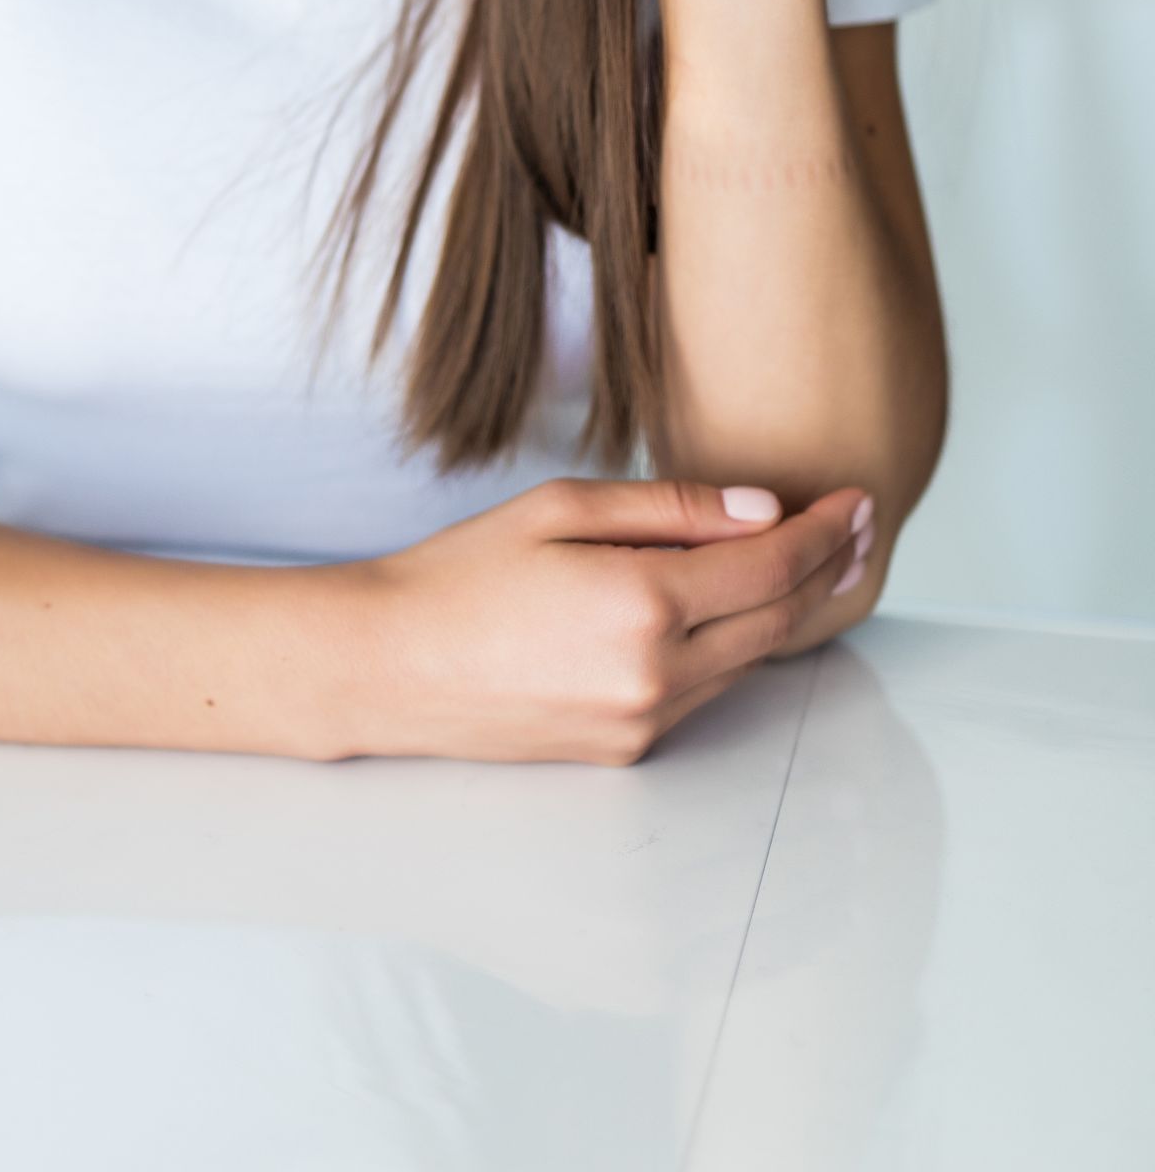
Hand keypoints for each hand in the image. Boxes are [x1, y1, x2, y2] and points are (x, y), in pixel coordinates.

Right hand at [346, 475, 872, 763]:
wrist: (390, 667)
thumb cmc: (461, 575)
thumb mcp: (559, 508)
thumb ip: (669, 508)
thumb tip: (762, 510)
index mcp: (640, 602)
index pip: (771, 566)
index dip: (825, 531)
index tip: (856, 499)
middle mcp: (655, 675)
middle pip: (778, 620)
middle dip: (828, 569)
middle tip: (859, 528)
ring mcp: (643, 722)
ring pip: (749, 661)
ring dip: (790, 610)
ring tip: (819, 562)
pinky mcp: (627, 749)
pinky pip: (706, 690)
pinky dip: (737, 646)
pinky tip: (743, 610)